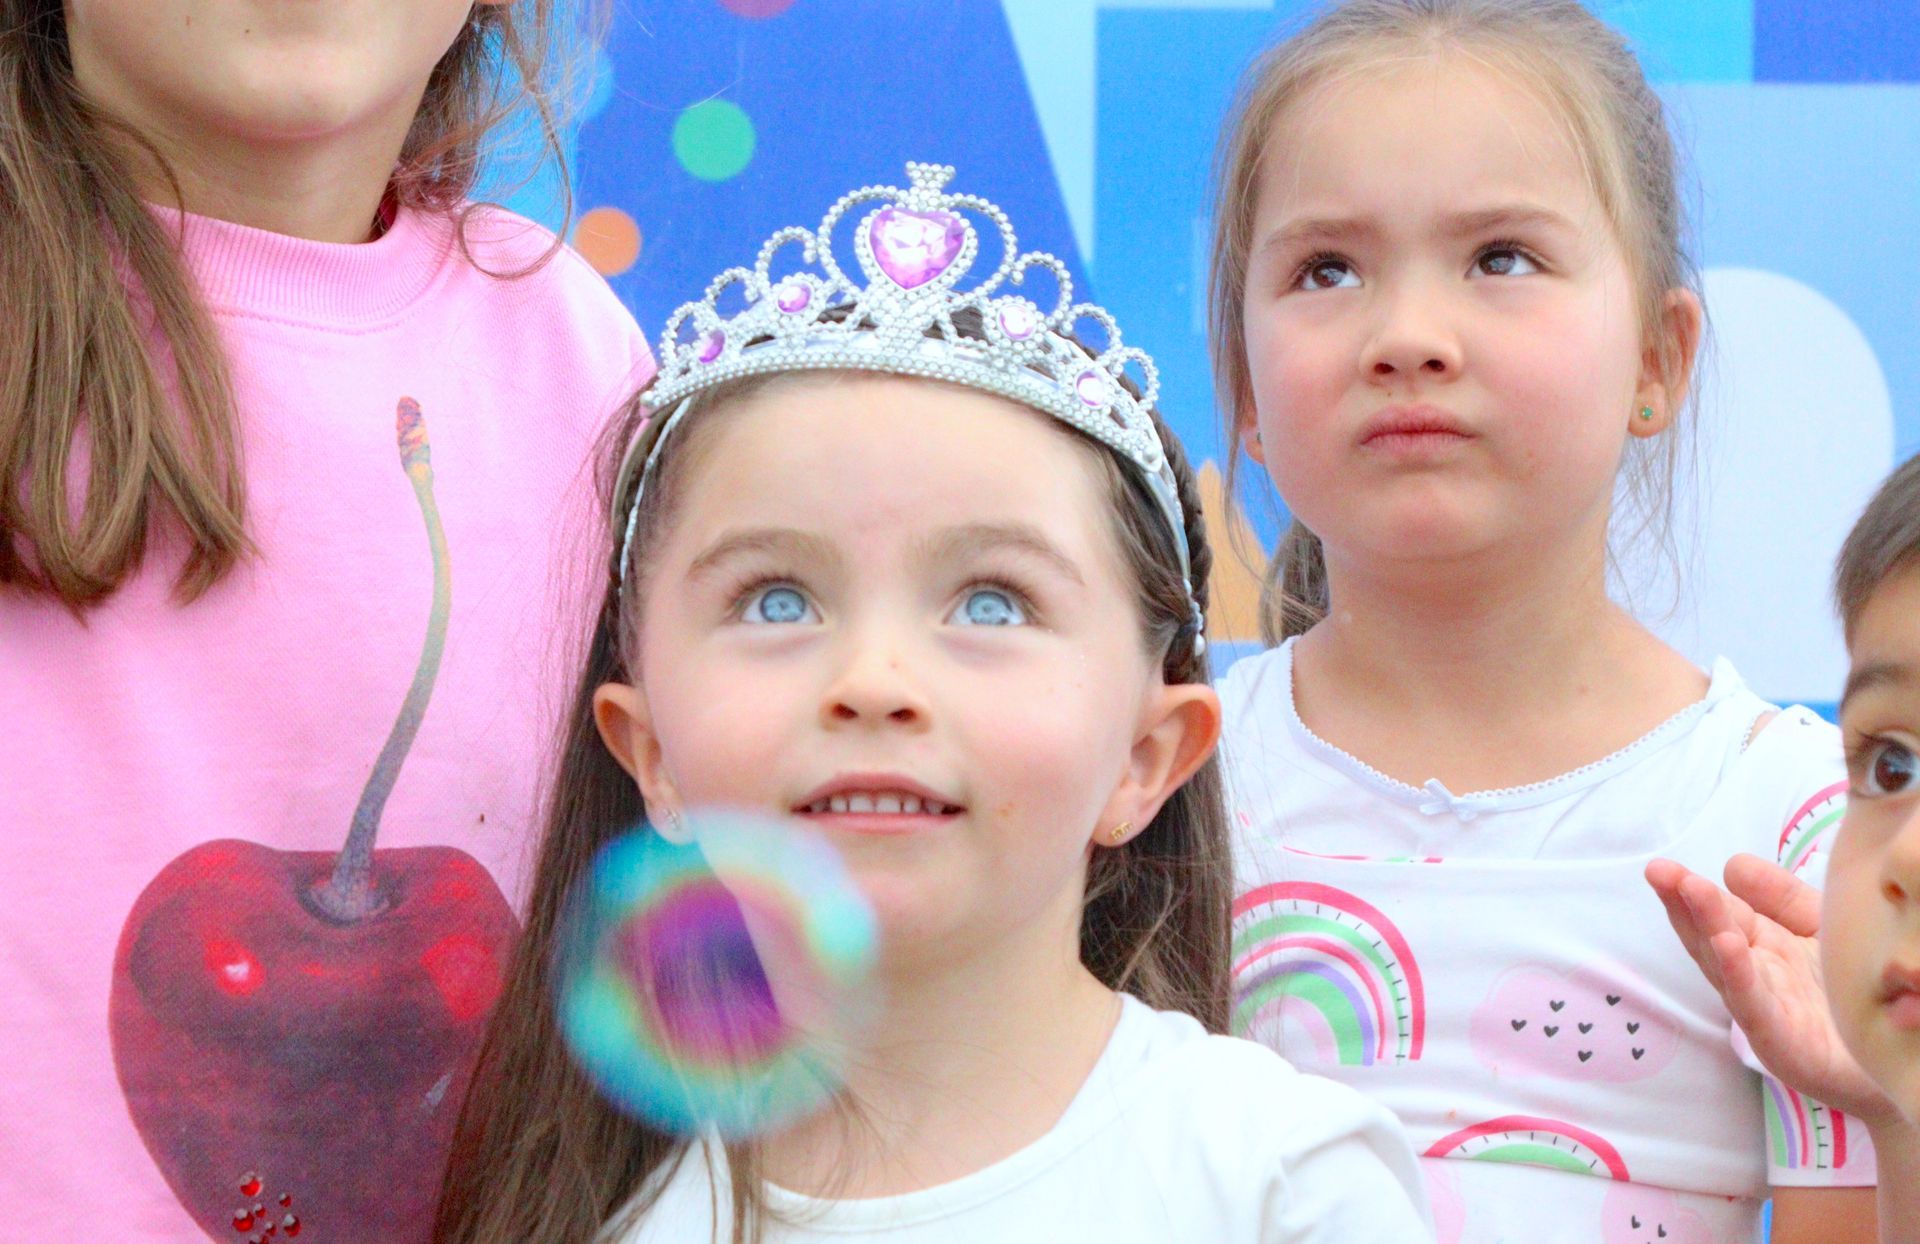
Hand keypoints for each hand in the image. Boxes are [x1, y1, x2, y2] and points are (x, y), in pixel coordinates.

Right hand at [1645, 854, 1897, 1124]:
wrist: (1899, 1055)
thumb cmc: (1859, 993)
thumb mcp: (1823, 928)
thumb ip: (1782, 898)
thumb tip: (1730, 865)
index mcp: (1761, 948)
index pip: (1719, 913)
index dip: (1688, 889)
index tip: (1661, 867)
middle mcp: (1755, 977)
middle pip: (1710, 937)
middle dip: (1684, 904)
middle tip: (1659, 872)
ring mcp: (1764, 1011)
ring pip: (1726, 966)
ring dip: (1706, 928)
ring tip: (1690, 890)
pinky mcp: (1783, 1043)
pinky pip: (1755, 1007)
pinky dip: (1738, 976)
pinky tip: (1726, 945)